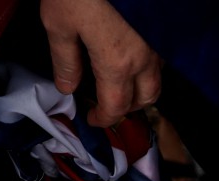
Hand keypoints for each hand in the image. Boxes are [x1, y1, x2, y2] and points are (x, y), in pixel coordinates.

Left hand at [40, 0, 162, 126]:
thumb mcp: (58, 22)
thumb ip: (64, 60)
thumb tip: (68, 88)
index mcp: (116, 63)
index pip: (116, 106)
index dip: (104, 118)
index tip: (92, 119)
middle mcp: (143, 58)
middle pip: (146, 99)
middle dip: (127, 108)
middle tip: (108, 105)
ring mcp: (156, 42)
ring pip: (157, 80)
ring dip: (141, 90)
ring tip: (120, 84)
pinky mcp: (160, 28)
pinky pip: (160, 58)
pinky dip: (148, 68)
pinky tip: (131, 58)